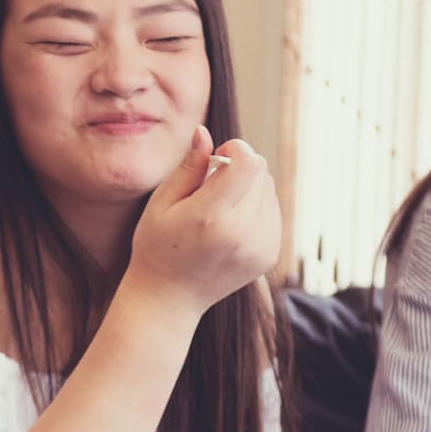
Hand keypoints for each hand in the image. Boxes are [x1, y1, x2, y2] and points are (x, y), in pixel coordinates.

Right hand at [123, 126, 280, 315]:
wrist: (170, 298)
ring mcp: (260, 247)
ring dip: (248, 187)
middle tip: (213, 183)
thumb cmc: (157, 245)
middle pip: (261, 172)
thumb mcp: (162, 203)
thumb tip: (205, 132)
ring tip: (220, 205)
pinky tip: (231, 222)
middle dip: (240, 167)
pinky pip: (273, 211)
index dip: (236, 149)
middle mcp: (242, 234)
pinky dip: (255, 207)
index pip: (248, 163)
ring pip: (269, 189)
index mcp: (211, 217)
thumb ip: (188, 166)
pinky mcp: (269, 255)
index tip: (217, 157)